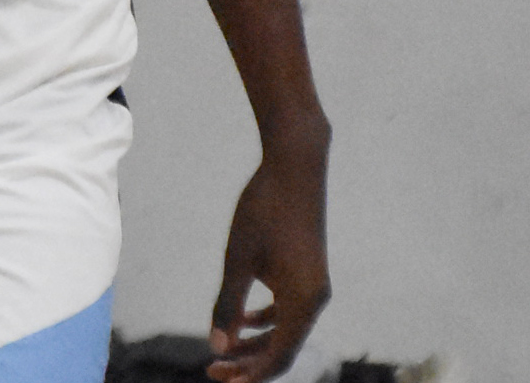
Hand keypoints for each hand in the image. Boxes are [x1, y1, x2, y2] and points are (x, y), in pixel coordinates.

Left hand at [207, 137, 329, 382]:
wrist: (295, 168)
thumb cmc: (263, 210)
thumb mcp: (237, 259)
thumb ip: (227, 305)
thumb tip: (218, 345)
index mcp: (303, 302)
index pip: (278, 358)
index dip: (248, 374)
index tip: (218, 377)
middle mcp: (315, 299)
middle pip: (284, 349)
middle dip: (249, 363)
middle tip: (214, 369)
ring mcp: (315, 286)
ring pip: (287, 331)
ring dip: (257, 343)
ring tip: (224, 349)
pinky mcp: (309, 272)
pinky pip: (290, 310)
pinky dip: (267, 321)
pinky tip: (244, 318)